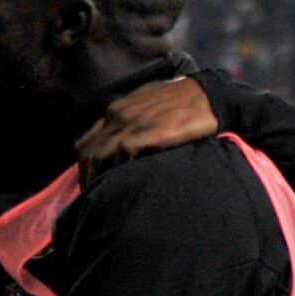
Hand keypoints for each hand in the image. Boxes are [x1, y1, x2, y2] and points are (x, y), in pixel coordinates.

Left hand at [74, 77, 216, 183]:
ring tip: (103, 199)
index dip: (86, 165)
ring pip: (100, 155)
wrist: (209, 96)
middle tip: (92, 197)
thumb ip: (131, 122)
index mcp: (116, 110)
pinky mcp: (144, 132)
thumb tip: (121, 147)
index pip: (88, 141)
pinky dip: (120, 171)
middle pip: (88, 152)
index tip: (90, 182)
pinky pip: (122, 155)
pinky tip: (125, 185)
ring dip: (100, 178)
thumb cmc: (182, 104)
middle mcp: (117, 115)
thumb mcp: (149, 107)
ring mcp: (129, 123)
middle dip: (87, 177)